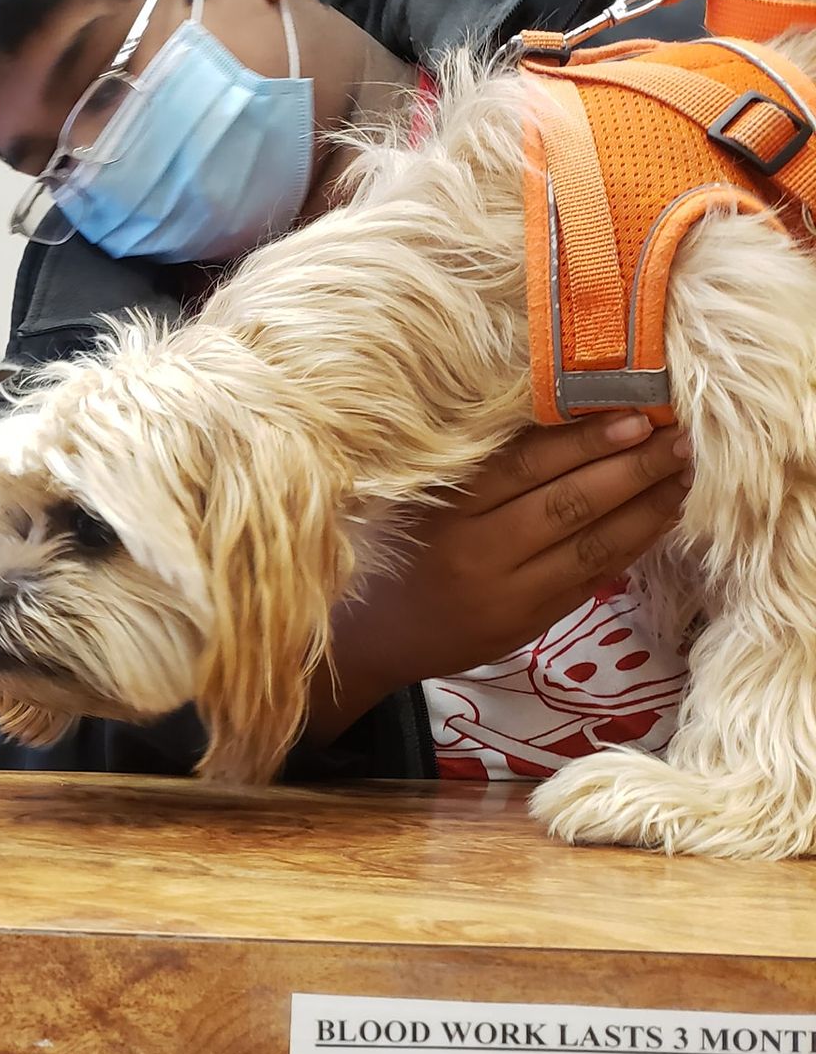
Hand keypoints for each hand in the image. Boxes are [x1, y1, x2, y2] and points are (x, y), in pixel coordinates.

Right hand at [306, 413, 691, 746]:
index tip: (633, 415)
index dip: (584, 440)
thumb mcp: (420, 504)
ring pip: (591, 545)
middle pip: (568, 503)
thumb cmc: (396, 555)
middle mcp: (476, 554)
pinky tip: (658, 517)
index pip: (525, 467)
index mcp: (446, 512)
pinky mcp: (528, 624)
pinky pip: (592, 579)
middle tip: (677, 439)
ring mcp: (506, 595)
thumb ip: (479, 473)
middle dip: (631, 468)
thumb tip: (565, 421)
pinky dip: (632, 546)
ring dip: (645, 507)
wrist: (373, 639)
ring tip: (681, 475)